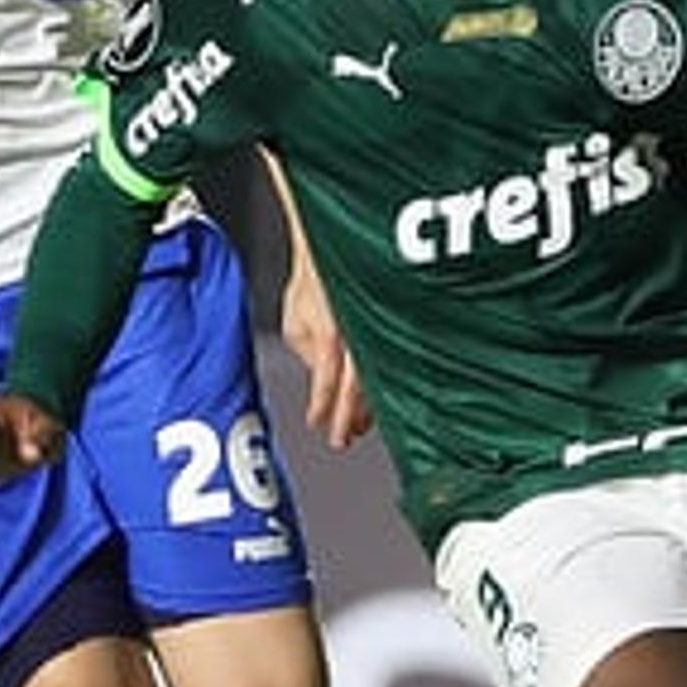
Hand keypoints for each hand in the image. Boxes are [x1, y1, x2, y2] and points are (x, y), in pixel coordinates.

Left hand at [278, 254, 370, 448]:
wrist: (341, 248)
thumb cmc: (317, 277)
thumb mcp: (295, 317)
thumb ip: (304, 349)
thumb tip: (316, 372)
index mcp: (332, 336)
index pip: (328, 384)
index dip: (324, 409)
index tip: (319, 426)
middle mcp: (359, 337)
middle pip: (358, 389)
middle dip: (350, 417)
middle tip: (343, 439)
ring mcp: (378, 331)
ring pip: (377, 378)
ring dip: (368, 406)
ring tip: (360, 425)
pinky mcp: (390, 326)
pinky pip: (389, 362)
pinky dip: (383, 381)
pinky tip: (379, 394)